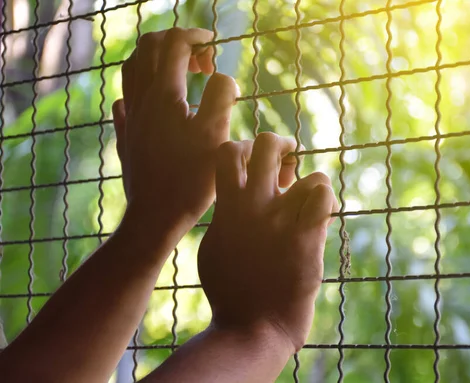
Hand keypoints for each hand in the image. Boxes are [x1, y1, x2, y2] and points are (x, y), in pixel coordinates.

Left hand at [112, 27, 238, 236]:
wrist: (156, 216)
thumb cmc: (191, 181)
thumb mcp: (217, 136)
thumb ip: (221, 98)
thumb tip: (222, 77)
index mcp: (165, 96)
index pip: (174, 44)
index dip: (196, 37)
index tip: (215, 47)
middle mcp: (142, 101)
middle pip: (148, 48)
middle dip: (176, 43)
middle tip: (202, 62)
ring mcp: (131, 118)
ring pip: (133, 69)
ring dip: (157, 61)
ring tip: (182, 74)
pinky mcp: (127, 135)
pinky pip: (126, 99)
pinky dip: (143, 89)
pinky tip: (157, 104)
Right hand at [198, 133, 337, 352]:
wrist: (252, 328)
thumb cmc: (229, 294)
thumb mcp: (212, 251)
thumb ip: (224, 221)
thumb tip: (234, 206)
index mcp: (228, 208)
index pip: (227, 152)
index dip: (243, 149)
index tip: (254, 166)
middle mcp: (254, 206)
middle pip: (267, 144)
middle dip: (280, 144)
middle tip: (289, 157)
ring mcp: (282, 221)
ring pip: (311, 176)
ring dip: (314, 186)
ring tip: (311, 203)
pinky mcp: (306, 240)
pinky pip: (325, 200)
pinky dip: (326, 202)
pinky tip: (321, 217)